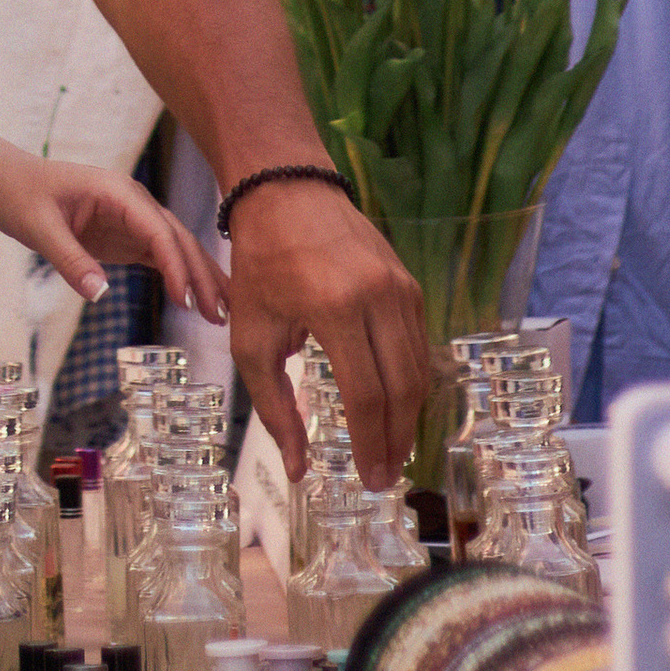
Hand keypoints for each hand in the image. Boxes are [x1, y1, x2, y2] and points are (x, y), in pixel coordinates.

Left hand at [0, 126, 230, 322]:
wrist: (6, 181)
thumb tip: (100, 294)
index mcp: (117, 191)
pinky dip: (180, 277)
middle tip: (222, 314)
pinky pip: (160, 256)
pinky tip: (197, 300)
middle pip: (176, 237)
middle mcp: (132, 202)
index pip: (157, 227)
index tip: (187, 298)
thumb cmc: (21, 195)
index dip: (174, 262)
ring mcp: (132, 219)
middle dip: (201, 274)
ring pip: (175, 248)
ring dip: (199, 277)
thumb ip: (70, 260)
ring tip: (224, 312)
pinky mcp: (125, 236)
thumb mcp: (39, 228)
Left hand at [225, 179, 428, 483]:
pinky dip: (411, 381)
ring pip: (418, 368)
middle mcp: (378, 296)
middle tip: (385, 476)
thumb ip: (274, 406)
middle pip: (402, 388)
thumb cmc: (261, 264)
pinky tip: (397, 406)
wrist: (286, 190)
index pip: (365, 395)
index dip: (369, 444)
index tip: (368, 481)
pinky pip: (418, 343)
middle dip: (396, 440)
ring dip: (409, 416)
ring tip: (392, 449)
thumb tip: (298, 469)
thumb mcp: (251, 337)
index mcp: (335, 308)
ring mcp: (400, 285)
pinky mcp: (409, 280)